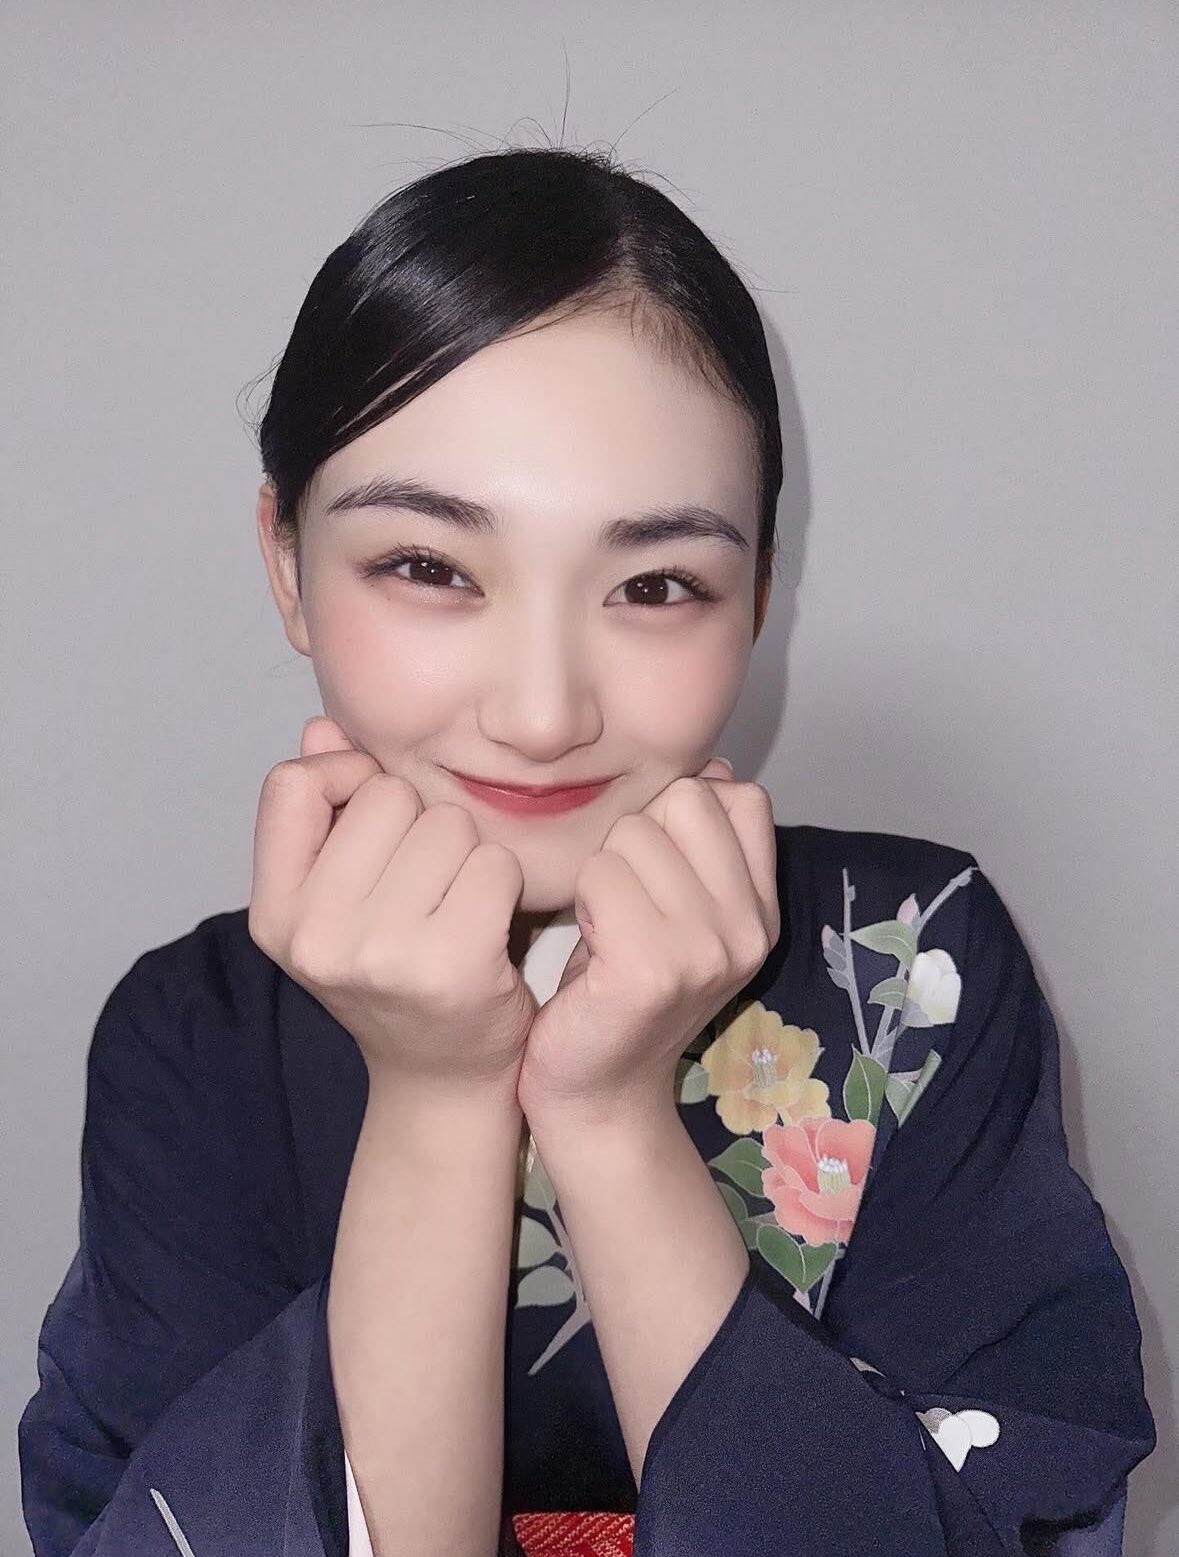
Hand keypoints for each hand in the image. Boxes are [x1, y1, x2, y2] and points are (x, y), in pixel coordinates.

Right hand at [247, 716, 537, 1093]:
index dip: (343, 778)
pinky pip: (493, 863)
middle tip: (425, 887)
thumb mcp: (339, 898)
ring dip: (467, 854)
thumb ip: (326, 810)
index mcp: (274, 913)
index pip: (293, 784)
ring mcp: (379, 954)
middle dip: (420, 823)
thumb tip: (322, 728)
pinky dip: (503, 885)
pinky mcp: (450, 965)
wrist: (442, 1079)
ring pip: (447, 823)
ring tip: (454, 906)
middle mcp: (313, 936)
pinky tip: (489, 925)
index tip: (374, 817)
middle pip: (386, 794)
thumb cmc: (396, 972)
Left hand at [516, 760, 779, 1121]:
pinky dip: (581, 902)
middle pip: (682, 801)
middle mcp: (750, 929)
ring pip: (632, 835)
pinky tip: (590, 946)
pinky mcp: (654, 971)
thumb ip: (700, 842)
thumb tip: (712, 767)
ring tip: (605, 929)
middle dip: (634, 839)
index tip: (656, 873)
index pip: (738, 796)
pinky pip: (601, 877)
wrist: (597, 1091)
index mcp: (762, 909)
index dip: (679, 815)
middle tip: (623, 906)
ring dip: (600, 873)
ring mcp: (708, 952)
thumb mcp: (678, 907)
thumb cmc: (620, 986)